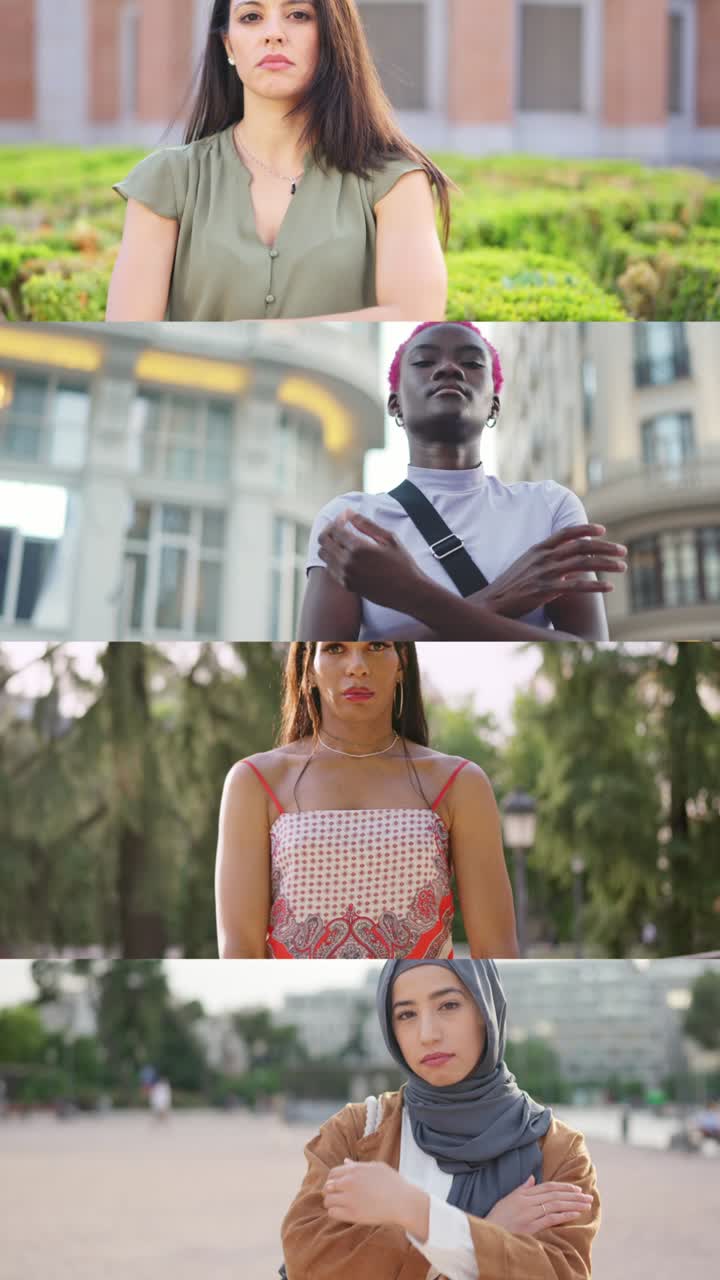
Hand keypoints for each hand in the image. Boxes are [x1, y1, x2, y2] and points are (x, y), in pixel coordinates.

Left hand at [318, 511, 429, 612]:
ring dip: (329, 545)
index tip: (345, 516)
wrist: (408, 592)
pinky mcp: (347, 585)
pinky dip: (333, 559)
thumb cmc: (402, 563)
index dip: (338, 519)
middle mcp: (348, 562)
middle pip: (323, 541)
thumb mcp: (389, 538)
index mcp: (359, 548)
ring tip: (342, 540)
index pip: (335, 529)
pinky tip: (345, 555)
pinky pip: (330, 569)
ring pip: (324, 555)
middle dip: (329, 530)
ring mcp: (346, 575)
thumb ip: (366, 524)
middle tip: (340, 527)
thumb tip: (349, 513)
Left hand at [323, 1159, 428, 1237]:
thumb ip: (358, 1165)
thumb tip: (345, 1162)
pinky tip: (344, 1212)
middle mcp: (349, 1183)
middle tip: (339, 1197)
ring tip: (341, 1205)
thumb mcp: (376, 1167)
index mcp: (354, 1170)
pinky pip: (332, 1213)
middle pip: (327, 1187)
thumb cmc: (392, 1183)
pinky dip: (335, 1213)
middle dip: (331, 1192)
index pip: (332, 1174)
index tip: (338, 1186)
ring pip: (327, 1201)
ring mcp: (349, 1199)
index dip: (333, 1180)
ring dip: (332, 1203)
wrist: (402, 1202)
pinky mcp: (352, 1214)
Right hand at [474, 524, 627, 618]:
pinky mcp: (546, 590)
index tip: (603, 530)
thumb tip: (566, 561)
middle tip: (623, 550)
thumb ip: (545, 559)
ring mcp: (545, 573)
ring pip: (583, 564)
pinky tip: (609, 588)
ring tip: (622, 567)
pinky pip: (576, 586)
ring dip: (606, 564)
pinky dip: (595, 585)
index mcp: (538, 549)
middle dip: (605, 547)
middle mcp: (544, 557)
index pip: (566, 533)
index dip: (586, 529)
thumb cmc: (510, 586)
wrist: (492, 602)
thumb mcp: (526, 565)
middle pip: (581, 546)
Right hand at [486, 1174, 592, 1235]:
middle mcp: (528, 1201)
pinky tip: (575, 1214)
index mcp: (523, 1194)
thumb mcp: (508, 1199)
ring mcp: (530, 1214)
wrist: (489, 1233)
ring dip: (573, 1204)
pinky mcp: (531, 1226)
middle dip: (573, 1195)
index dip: (563, 1187)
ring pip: (556, 1205)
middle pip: (555, 1195)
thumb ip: (522, 1188)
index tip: (576, 1189)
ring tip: (586, 1205)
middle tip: (587, 1196)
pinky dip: (564, 1215)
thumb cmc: (497, 1217)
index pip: (548, 1187)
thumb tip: (532, 1178)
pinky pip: (551, 1218)